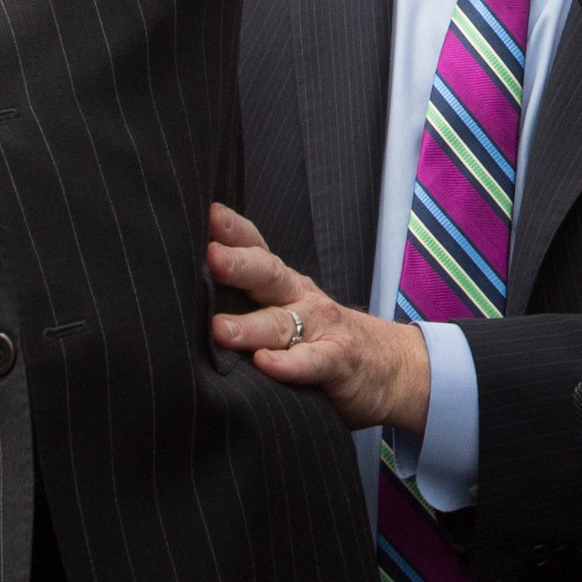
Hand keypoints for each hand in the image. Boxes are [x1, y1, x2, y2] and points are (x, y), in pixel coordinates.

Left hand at [203, 205, 429, 432]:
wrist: (395, 367)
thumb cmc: (326, 338)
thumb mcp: (291, 312)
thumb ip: (250, 304)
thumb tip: (186, 295)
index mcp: (285, 284)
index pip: (257, 249)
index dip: (233, 231)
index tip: (206, 214)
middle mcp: (302, 298)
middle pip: (268, 275)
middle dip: (238, 264)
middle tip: (210, 255)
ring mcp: (323, 328)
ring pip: (283, 322)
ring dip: (250, 326)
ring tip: (219, 328)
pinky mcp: (341, 362)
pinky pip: (313, 361)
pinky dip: (289, 364)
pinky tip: (266, 364)